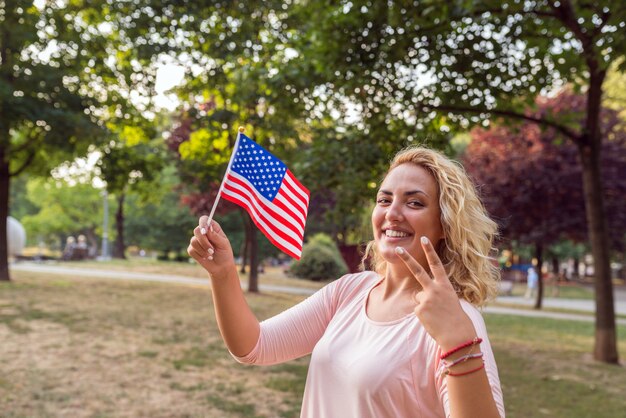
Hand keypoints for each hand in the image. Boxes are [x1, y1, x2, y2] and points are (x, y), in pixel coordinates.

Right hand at [187, 216, 235, 277]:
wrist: (221, 267)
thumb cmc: (224, 253)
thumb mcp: (223, 244)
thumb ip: (215, 236)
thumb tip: (207, 228)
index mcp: (212, 228)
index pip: (204, 219)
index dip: (202, 224)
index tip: (205, 231)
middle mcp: (204, 233)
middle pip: (196, 230)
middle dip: (204, 241)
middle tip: (212, 250)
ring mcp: (197, 241)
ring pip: (193, 241)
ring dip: (203, 250)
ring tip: (211, 255)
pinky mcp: (192, 249)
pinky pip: (191, 250)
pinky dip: (199, 255)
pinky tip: (206, 258)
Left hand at [395, 236, 476, 350]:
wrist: (457, 335)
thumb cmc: (455, 319)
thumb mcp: (449, 301)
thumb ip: (436, 293)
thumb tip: (420, 295)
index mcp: (445, 285)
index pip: (436, 264)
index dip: (430, 251)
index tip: (424, 239)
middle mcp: (435, 289)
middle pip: (417, 271)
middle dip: (407, 259)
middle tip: (397, 248)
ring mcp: (426, 298)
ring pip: (418, 298)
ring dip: (425, 306)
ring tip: (436, 315)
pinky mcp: (419, 309)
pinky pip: (417, 309)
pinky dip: (423, 315)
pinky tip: (432, 320)